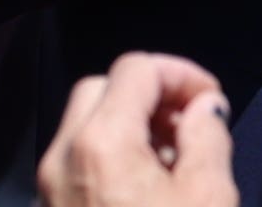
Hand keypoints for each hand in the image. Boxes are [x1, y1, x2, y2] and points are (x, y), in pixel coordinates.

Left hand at [39, 53, 235, 206]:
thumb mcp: (208, 199)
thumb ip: (208, 137)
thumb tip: (205, 106)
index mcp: (101, 142)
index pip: (135, 68)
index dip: (181, 74)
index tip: (212, 101)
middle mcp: (62, 156)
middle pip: (101, 89)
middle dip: (148, 95)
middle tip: (188, 125)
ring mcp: (49, 186)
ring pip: (85, 127)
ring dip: (130, 126)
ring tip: (173, 161)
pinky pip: (77, 163)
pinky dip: (111, 157)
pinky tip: (145, 189)